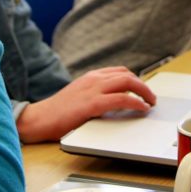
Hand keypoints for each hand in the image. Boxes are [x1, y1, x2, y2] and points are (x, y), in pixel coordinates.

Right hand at [15, 67, 156, 142]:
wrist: (38, 119)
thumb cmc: (56, 113)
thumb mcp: (78, 97)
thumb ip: (94, 95)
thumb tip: (114, 102)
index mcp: (89, 77)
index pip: (119, 71)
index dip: (134, 80)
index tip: (142, 90)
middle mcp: (92, 79)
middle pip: (127, 75)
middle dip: (143, 86)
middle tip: (151, 97)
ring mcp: (92, 90)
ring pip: (127, 82)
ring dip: (144, 92)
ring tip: (150, 103)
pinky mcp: (92, 104)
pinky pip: (121, 99)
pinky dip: (136, 102)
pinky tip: (142, 108)